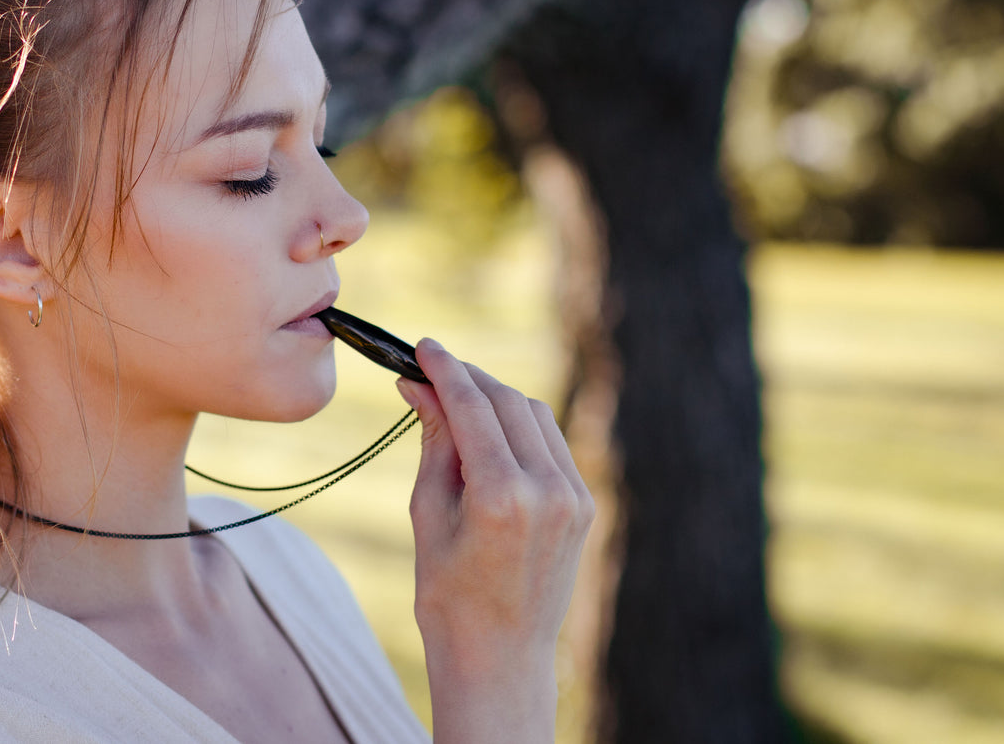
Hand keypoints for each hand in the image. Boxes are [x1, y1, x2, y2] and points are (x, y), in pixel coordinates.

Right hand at [396, 338, 593, 743]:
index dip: (445, 369)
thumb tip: (419, 387)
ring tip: (456, 403)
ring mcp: (574, 498)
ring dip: (495, 399)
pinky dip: (519, 428)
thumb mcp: (428, 513)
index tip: (423, 347)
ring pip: (534, 416)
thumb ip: (433, 442)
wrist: (499, 657)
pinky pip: (551, 444)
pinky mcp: (584, 506)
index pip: (473, 407)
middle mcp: (547, 491)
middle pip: (508, 401)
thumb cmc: (448, 594)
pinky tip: (489, 433)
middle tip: (430, 372)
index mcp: (502, 497)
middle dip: (468, 379)